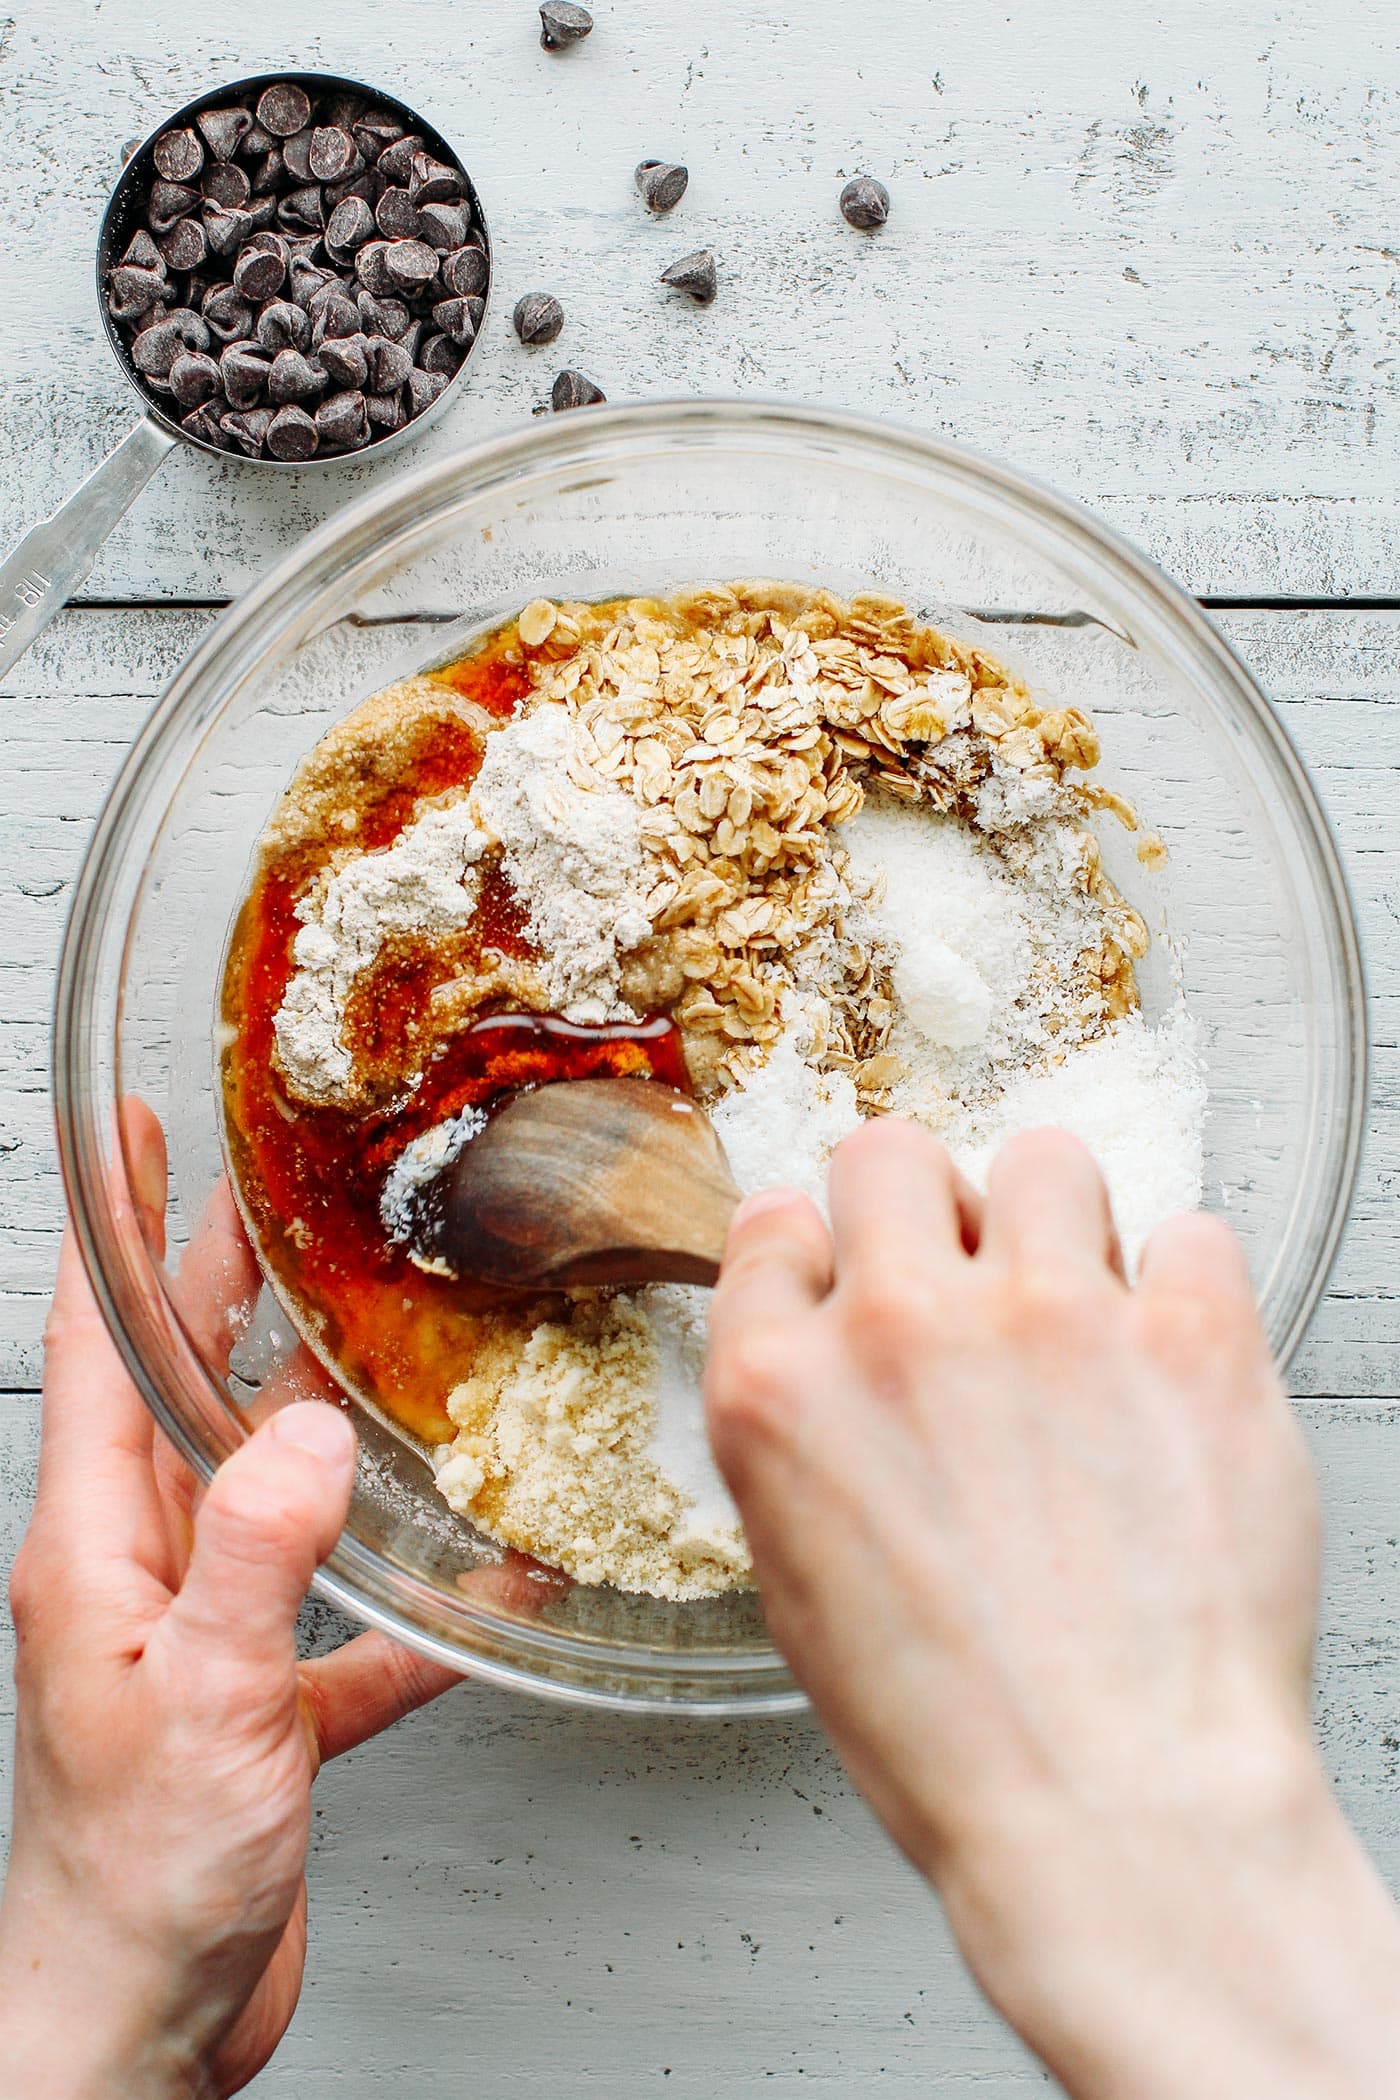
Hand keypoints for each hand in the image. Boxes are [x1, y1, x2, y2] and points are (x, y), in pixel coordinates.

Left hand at [0, 1104, 467, 2098]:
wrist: (134, 2025)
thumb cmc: (128, 1880)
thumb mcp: (204, 1698)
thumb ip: (259, 1555)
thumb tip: (309, 1430)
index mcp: (97, 1550)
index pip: (100, 1350)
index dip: (119, 1234)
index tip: (131, 1141)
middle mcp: (142, 1575)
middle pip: (182, 1397)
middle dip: (219, 1293)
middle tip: (271, 1207)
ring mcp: (202, 1636)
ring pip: (268, 1494)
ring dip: (320, 1422)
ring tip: (375, 1349)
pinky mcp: (260, 1705)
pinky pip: (343, 1623)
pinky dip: (406, 1599)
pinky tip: (479, 1588)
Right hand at [705, 1122, 1399, 2099]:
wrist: (1114, 1809)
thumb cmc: (956, 1735)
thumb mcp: (797, 1583)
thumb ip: (802, 1434)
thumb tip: (832, 1355)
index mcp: (780, 1391)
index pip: (772, 1222)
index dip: (822, 1254)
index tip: (857, 1279)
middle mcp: (899, 1328)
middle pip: (891, 1152)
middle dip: (924, 1205)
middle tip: (967, 1273)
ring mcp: (1049, 1319)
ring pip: (1044, 1158)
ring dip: (1057, 1222)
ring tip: (1081, 1304)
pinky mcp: (1188, 1336)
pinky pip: (1190, 1233)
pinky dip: (1184, 1290)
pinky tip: (1170, 1365)